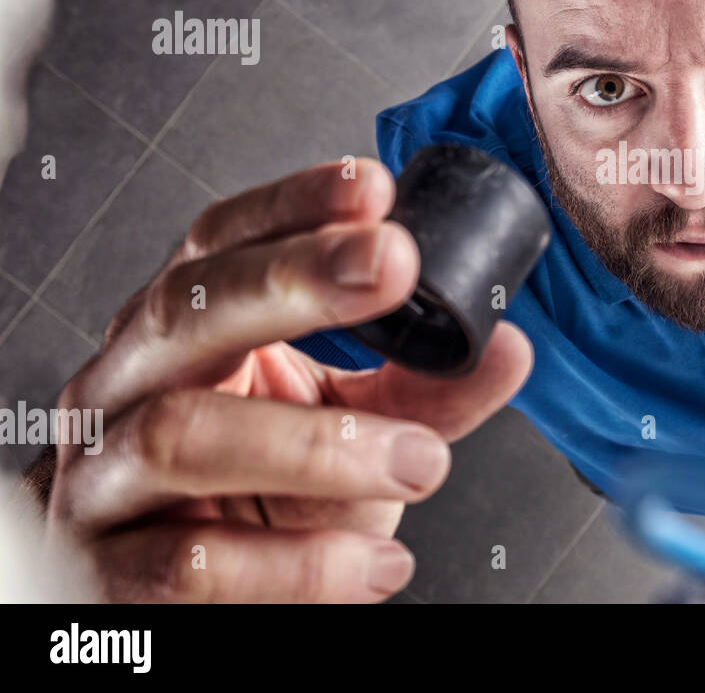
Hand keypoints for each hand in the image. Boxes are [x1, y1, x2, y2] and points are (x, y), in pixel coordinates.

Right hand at [45, 158, 533, 600]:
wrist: (208, 608)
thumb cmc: (268, 498)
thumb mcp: (355, 427)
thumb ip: (427, 387)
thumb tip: (509, 346)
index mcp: (186, 331)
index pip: (222, 243)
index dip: (293, 206)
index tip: (373, 187)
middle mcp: (127, 385)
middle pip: (188, 307)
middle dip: (295, 279)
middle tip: (394, 265)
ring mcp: (104, 478)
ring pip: (184, 434)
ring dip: (320, 444)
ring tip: (421, 460)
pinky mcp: (109, 573)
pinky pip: (191, 564)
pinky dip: (299, 564)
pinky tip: (374, 564)